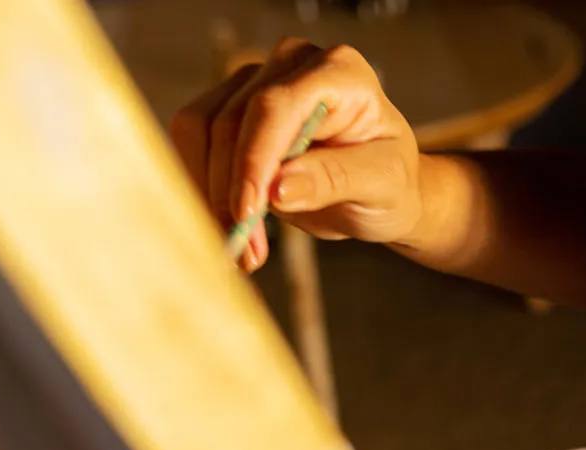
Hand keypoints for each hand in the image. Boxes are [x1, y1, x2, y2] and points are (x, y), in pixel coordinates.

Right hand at [170, 38, 421, 271]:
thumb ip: (334, 179)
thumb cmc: (390, 183)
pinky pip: (194, 141)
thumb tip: (278, 188)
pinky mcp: (229, 107)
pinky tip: (226, 226)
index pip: (276, 108)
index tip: (247, 212)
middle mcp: (291, 64)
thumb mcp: (382, 185)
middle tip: (245, 249)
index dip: (254, 160)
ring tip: (238, 246)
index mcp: (339, 71)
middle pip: (232, 119)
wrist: (378, 190)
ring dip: (209, 191)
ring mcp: (255, 82)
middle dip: (231, 189)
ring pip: (200, 128)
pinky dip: (202, 186)